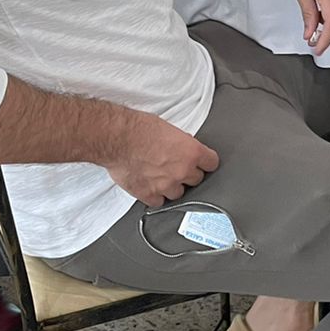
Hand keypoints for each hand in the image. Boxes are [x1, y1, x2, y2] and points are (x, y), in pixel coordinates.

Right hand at [104, 107, 219, 206]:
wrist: (117, 138)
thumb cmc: (139, 128)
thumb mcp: (169, 128)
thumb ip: (181, 142)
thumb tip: (183, 147)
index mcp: (191, 152)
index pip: (212, 163)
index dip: (206, 161)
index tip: (203, 162)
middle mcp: (182, 170)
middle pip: (197, 179)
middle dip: (189, 173)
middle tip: (177, 166)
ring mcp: (166, 185)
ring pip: (179, 193)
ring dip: (173, 186)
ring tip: (162, 176)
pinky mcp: (149, 195)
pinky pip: (159, 202)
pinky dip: (156, 196)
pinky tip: (151, 186)